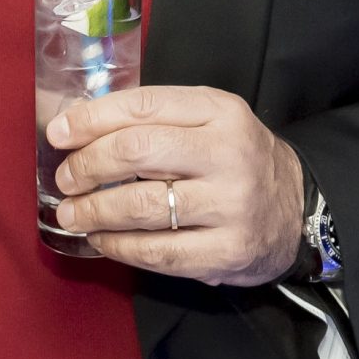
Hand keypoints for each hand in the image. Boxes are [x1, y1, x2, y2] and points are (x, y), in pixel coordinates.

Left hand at [47, 86, 303, 285]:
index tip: (59, 135)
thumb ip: (154, 118)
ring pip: (142, 206)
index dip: (91, 120)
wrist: (298, 211)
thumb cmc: (235, 160)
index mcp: (220, 111)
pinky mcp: (228, 251)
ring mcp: (231, 205)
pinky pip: (158, 252)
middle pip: (137, 153)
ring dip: (93, 210)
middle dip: (87, 166)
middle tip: (65, 178)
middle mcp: (228, 154)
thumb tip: (78, 124)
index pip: (142, 106)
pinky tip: (100, 240)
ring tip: (71, 212)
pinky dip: (118, 247)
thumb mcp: (208, 120)